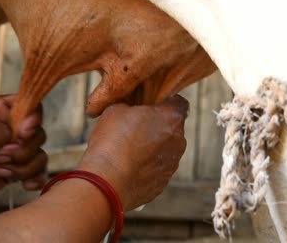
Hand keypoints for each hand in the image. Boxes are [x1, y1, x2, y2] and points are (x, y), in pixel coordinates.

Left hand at [0, 95, 47, 207]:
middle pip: (38, 133)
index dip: (32, 120)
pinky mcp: (15, 170)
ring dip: (21, 166)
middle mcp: (9, 128)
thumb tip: (31, 130)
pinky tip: (22, 184)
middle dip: (21, 149)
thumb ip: (7, 127)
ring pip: (39, 154)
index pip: (30, 106)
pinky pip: (38, 172)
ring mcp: (13, 151)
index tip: (23, 133)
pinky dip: (33, 178)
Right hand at [78, 95, 188, 210]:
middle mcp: (179, 141)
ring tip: (126, 150)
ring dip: (151, 147)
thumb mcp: (115, 109)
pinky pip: (156, 169)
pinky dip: (145, 167)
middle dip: (156, 126)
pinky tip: (126, 167)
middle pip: (172, 127)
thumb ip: (131, 104)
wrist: (107, 181)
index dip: (163, 102)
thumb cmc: (112, 141)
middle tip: (133, 127)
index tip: (148, 105)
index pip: (179, 102)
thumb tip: (130, 108)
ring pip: (165, 150)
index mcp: (172, 117)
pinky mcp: (162, 183)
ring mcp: (172, 164)